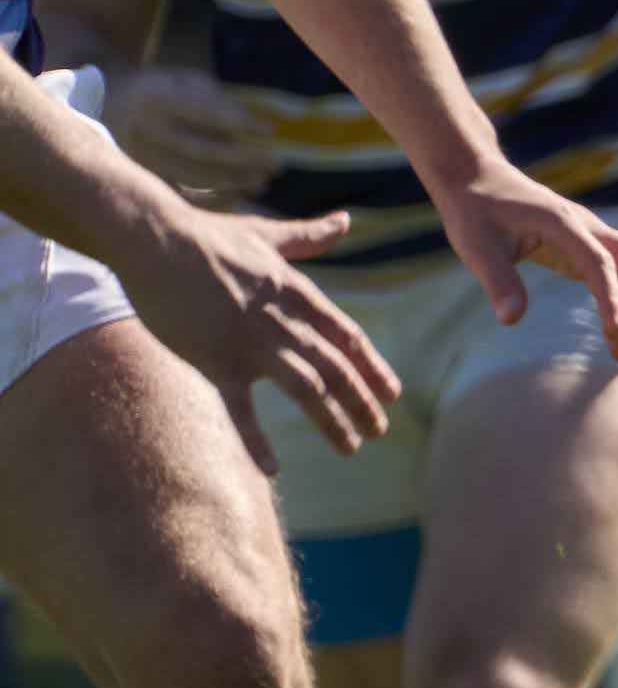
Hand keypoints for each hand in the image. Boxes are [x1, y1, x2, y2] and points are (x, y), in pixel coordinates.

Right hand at [104, 191, 399, 472]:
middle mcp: (284, 322)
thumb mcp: (269, 234)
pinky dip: (256, 437)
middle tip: (379, 430)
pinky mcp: (213, 357)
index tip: (392, 393)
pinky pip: (239, 406)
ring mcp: (251, 342)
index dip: (372, 367)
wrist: (155, 238)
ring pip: (306, 388)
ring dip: (331, 420)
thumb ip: (309, 236)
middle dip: (361, 402)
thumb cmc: (209, 235)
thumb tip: (344, 220)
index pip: (349, 338)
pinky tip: (273, 467)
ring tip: (351, 447)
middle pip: (336, 369)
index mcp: (299, 295)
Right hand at [106, 68, 277, 203]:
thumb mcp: (186, 81)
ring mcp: (137, 156)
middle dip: (244, 160)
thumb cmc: (163, 90)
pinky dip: (211, 199)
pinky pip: (178, 195)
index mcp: (156, 96)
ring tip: (262, 181)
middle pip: (201, 150)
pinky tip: (238, 195)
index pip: (204, 113)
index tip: (270, 130)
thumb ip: (219, 100)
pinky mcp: (137, 177)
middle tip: (275, 164)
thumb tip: (259, 128)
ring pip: (192, 177)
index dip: (240, 123)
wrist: (105, 103)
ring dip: (233, 182)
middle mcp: (144, 128)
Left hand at [434, 159, 617, 352]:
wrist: (476, 177)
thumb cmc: (473, 211)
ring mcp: (588, 231)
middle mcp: (585, 224)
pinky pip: (617, 267)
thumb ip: (498, 282)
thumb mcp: (476, 248)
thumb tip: (511, 321)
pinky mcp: (582, 240)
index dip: (612, 300)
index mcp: (562, 223)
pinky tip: (611, 322)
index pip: (601, 264)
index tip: (615, 335)